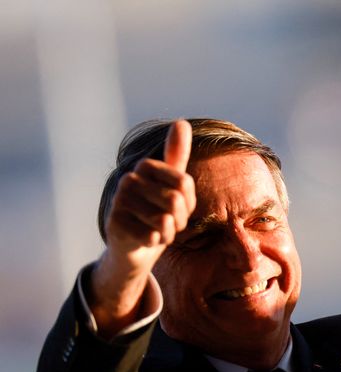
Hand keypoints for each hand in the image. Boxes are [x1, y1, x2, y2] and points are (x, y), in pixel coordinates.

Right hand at [104, 119, 194, 269]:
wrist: (134, 245)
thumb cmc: (157, 211)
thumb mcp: (172, 183)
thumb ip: (177, 155)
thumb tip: (181, 122)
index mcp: (145, 166)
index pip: (184, 184)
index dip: (189, 202)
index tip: (179, 207)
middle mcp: (128, 180)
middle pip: (175, 201)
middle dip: (180, 220)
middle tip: (169, 223)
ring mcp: (118, 202)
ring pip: (165, 221)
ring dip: (169, 233)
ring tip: (157, 231)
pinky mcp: (115, 225)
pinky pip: (152, 237)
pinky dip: (155, 243)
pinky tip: (146, 239)